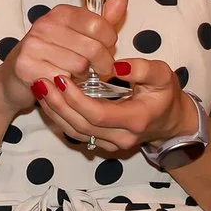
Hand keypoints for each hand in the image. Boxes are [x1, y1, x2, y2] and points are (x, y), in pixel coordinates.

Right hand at [0, 0, 122, 115]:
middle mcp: (45, 25)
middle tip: (96, 69)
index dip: (109, 42)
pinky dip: (67, 87)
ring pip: (80, 66)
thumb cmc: (53, 55)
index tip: (105, 49)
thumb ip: (103, 21)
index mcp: (61, 13)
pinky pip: (63, 81)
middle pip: (93, 48)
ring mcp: (33, 45)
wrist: (15, 78)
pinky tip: (62, 84)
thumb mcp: (80, 36)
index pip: (99, 25)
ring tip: (76, 75)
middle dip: (101, 64)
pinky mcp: (26, 66)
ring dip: (83, 77)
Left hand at [35, 56, 190, 159]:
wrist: (170, 120)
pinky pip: (76, 133)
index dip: (76, 99)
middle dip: (59, 104)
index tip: (61, 78)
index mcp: (136, 120)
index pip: (98, 114)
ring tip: (40, 89)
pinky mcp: (102, 144)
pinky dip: (59, 117)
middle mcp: (122, 137)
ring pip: (75, 132)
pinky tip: (48, 100)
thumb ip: (142, 69)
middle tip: (42, 81)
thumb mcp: (162, 75)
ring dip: (55, 111)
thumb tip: (117, 66)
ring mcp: (111, 144)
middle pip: (81, 126)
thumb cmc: (164, 94)